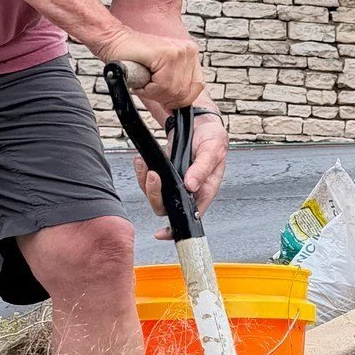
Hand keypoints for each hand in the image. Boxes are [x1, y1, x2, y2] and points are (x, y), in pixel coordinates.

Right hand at [101, 25, 202, 111]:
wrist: (114, 41)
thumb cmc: (133, 58)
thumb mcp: (161, 74)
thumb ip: (175, 86)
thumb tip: (178, 108)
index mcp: (191, 55)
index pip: (197, 87)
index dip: (179, 99)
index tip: (164, 99)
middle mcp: (189, 51)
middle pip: (184, 92)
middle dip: (163, 97)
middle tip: (148, 88)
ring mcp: (179, 51)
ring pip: (173, 90)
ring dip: (153, 92)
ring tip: (144, 81)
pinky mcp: (166, 54)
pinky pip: (162, 85)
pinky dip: (148, 89)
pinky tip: (141, 77)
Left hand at [135, 112, 227, 239]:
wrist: (199, 122)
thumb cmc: (211, 137)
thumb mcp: (212, 149)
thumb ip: (203, 168)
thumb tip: (192, 185)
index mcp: (205, 189)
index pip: (192, 215)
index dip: (177, 227)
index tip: (163, 233)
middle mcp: (190, 190)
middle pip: (166, 207)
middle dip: (155, 194)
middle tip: (154, 175)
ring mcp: (176, 183)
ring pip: (155, 195)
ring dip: (146, 181)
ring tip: (145, 164)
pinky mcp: (165, 173)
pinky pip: (148, 180)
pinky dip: (142, 171)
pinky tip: (143, 160)